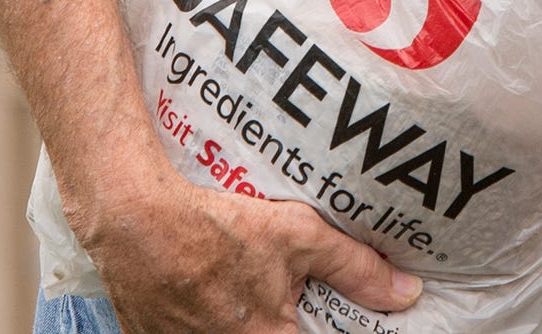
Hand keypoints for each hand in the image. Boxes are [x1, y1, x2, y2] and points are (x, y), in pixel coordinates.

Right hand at [73, 168, 421, 333]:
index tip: (316, 310)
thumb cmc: (217, 226)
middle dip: (277, 317)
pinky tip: (201, 291)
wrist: (135, 218)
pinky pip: (187, 331)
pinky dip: (199, 317)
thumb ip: (354, 267)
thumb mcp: (297, 236)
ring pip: (223, 333)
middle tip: (275, 291)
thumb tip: (406, 292)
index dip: (321, 325)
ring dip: (236, 318)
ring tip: (233, 288)